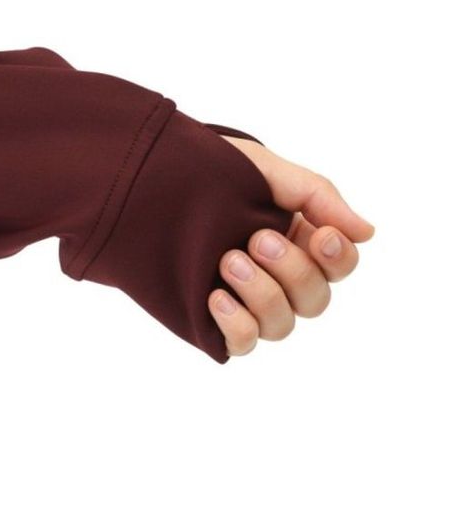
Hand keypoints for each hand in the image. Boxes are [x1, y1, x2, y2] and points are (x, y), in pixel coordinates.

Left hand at [208, 136, 374, 356]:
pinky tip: (214, 296)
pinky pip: (241, 342)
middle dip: (292, 270)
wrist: (144, 183)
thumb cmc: (205, 170)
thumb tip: (367, 232)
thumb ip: (315, 195)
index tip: (319, 234)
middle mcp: (274, 274)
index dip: (337, 257)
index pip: (338, 264)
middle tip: (257, 239)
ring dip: (263, 294)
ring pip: (282, 325)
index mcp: (294, 236)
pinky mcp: (212, 318)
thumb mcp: (262, 170)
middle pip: (315, 299)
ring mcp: (244, 299)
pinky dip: (236, 324)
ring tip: (228, 260)